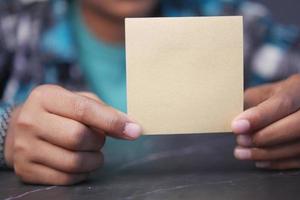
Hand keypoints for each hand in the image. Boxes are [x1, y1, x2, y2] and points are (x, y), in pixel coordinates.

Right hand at [4, 85, 141, 184]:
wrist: (20, 128)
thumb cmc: (58, 112)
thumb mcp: (77, 101)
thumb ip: (103, 111)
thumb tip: (131, 127)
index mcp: (45, 97)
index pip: (83, 110)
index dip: (112, 122)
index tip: (134, 130)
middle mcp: (30, 121)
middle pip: (78, 137)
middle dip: (98, 141)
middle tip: (99, 138)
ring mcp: (25, 148)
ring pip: (74, 162)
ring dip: (94, 159)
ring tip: (91, 150)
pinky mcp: (26, 170)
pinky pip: (66, 178)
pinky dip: (82, 173)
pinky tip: (81, 163)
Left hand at [232, 74, 299, 169]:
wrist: (297, 103)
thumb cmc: (277, 97)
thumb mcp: (264, 92)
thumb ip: (249, 103)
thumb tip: (232, 118)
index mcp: (298, 89)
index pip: (283, 103)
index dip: (260, 116)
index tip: (237, 126)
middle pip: (296, 126)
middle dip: (264, 137)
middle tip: (240, 140)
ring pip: (298, 146)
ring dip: (267, 153)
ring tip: (243, 153)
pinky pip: (299, 160)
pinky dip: (277, 162)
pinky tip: (260, 160)